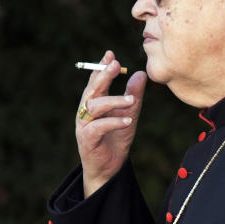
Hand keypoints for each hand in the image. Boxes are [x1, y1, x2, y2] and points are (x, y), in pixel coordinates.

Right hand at [75, 50, 146, 196]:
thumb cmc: (115, 139)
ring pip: (95, 107)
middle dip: (103, 76)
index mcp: (94, 103)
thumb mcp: (129, 115)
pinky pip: (98, 127)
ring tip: (131, 100)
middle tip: (115, 65)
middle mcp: (86, 111)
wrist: (109, 168)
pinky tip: (127, 120)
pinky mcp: (87, 139)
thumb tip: (140, 74)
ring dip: (113, 101)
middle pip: (91, 90)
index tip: (110, 55)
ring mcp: (84, 125)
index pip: (96, 81)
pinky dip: (113, 122)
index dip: (101, 67)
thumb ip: (133, 96)